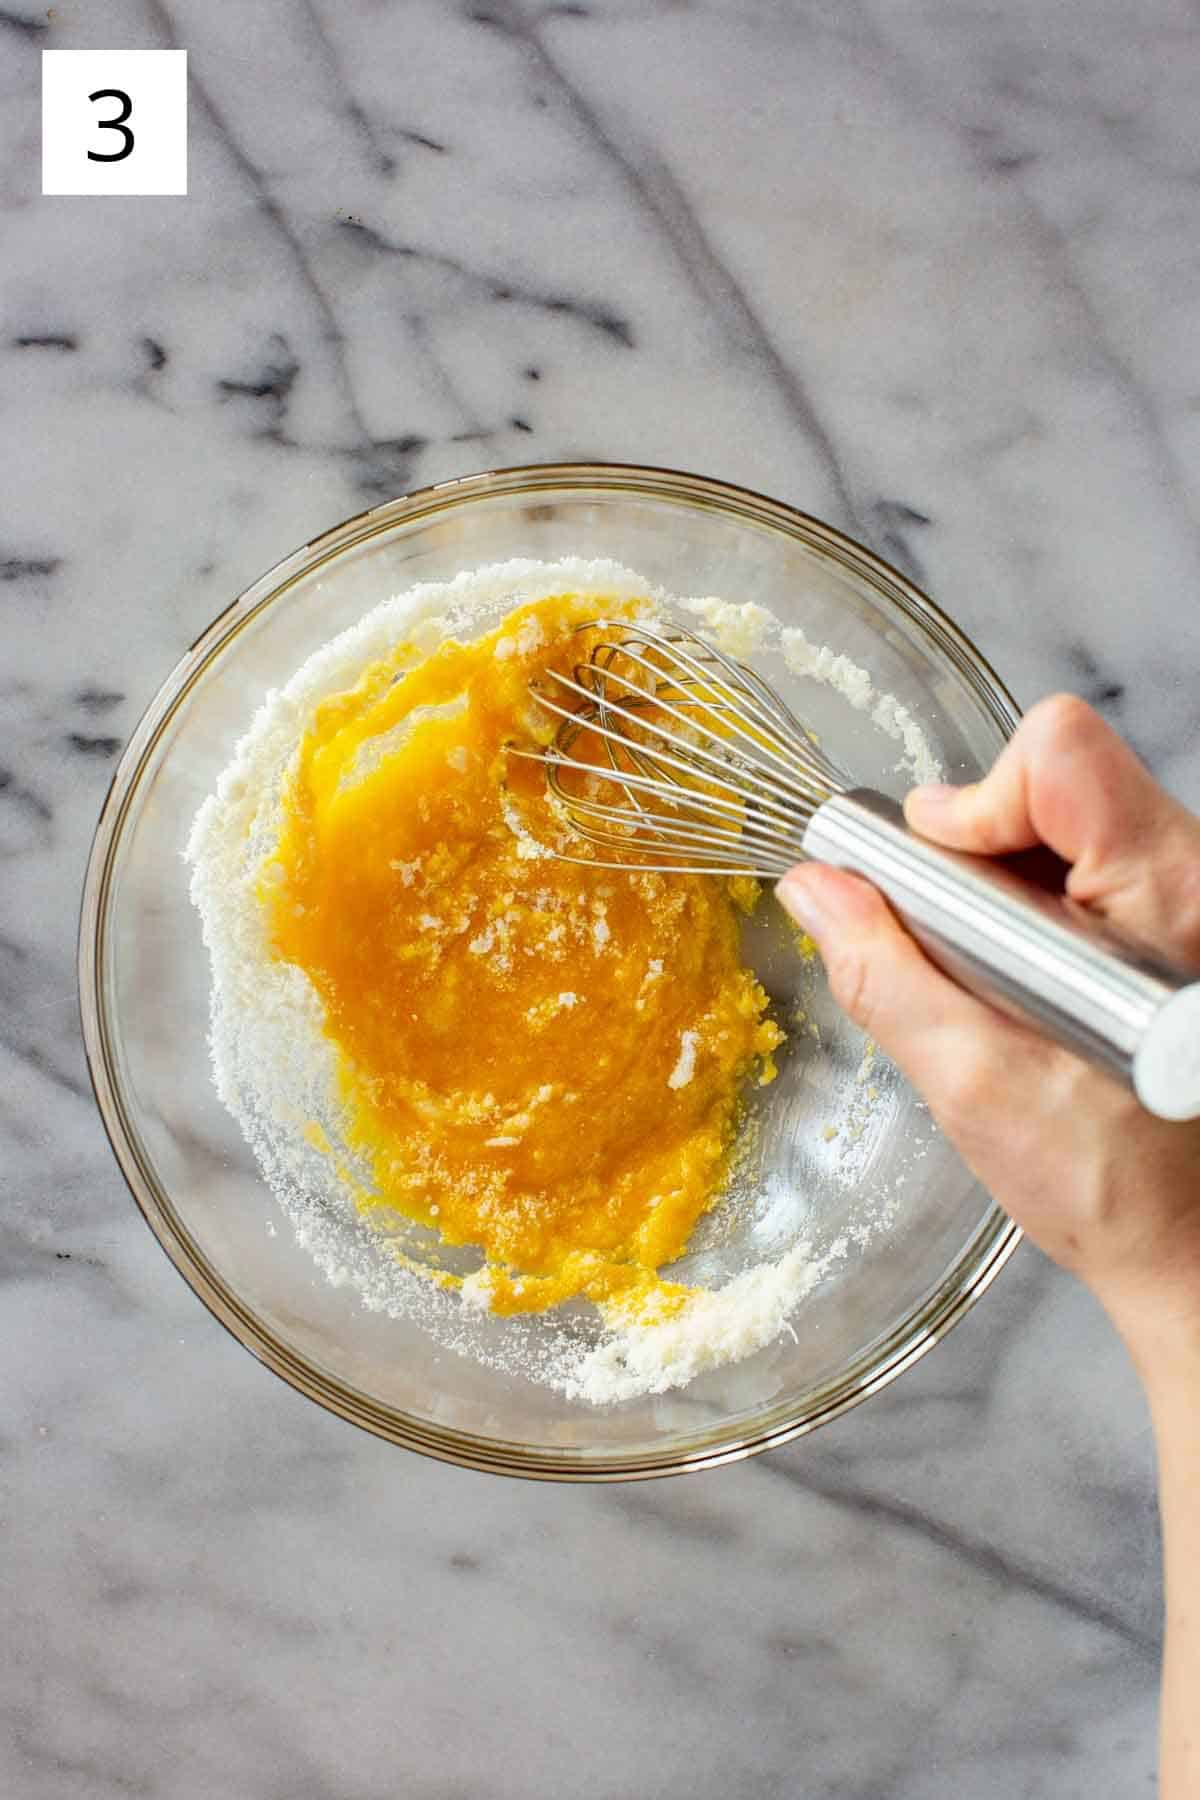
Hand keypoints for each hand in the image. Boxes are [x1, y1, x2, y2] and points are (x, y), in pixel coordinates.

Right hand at [776, 695, 1199, 1351]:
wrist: (1198, 1247)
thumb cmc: (1113, 1187)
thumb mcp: (971, 1084)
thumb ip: (884, 973)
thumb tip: (816, 887)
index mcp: (1167, 898)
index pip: (1060, 750)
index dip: (976, 803)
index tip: (943, 882)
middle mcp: (1196, 877)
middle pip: (1060, 776)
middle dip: (984, 852)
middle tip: (965, 949)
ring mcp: (1194, 895)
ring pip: (1072, 815)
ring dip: (1010, 886)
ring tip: (1007, 983)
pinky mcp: (1182, 918)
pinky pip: (1093, 861)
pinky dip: (1042, 908)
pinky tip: (1037, 985)